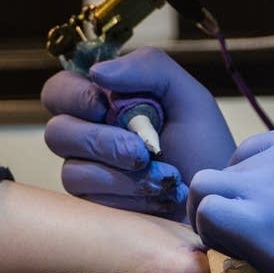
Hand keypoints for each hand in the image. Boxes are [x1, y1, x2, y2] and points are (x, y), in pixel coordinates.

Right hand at [41, 47, 236, 220]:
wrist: (217, 199)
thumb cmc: (204, 146)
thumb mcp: (187, 96)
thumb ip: (148, 67)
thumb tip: (96, 72)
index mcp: (105, 102)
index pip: (60, 90)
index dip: (74, 96)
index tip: (106, 105)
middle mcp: (88, 135)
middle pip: (56, 132)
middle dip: (101, 141)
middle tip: (141, 151)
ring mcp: (88, 172)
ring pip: (72, 170)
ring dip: (123, 173)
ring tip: (164, 176)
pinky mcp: (94, 205)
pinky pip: (90, 197)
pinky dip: (129, 194)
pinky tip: (157, 195)